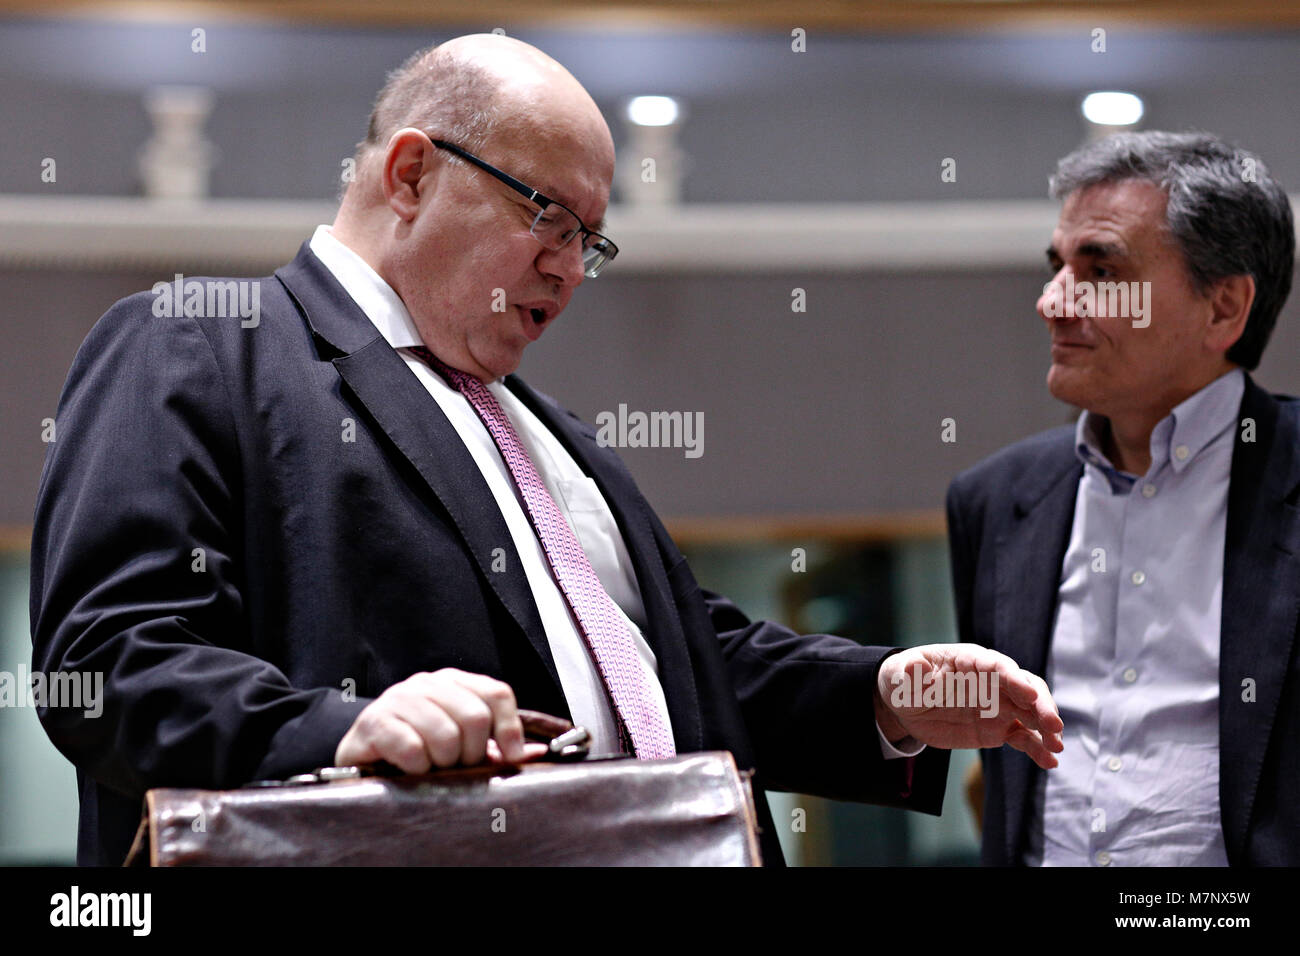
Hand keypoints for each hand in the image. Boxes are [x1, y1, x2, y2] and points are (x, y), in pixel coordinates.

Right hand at [335, 668, 548, 771]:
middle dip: (471, 753)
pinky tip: (409, 769)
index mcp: (453, 682)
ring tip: (431, 768)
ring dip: (442, 763)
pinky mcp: (375, 721)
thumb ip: (497, 746)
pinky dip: (417, 768)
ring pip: (445, 735)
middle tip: (456, 767)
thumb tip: (538, 752)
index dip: (510, 728)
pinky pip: (412, 749)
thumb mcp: (460, 744)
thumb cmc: (416, 748)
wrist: (362, 754)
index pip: (497, 694)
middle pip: (475, 717)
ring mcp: (399, 698)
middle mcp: (428, 683)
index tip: (511, 756)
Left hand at [874, 644, 1063, 769]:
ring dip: (1046, 728)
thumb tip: (915, 669)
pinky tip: (1049, 762)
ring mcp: (999, 705)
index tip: (1029, 694)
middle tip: (1053, 725)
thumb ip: (910, 673)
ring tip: (1056, 746)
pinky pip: (1023, 737)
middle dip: (1041, 704)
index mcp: (970, 661)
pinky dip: (1037, 748)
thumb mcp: (900, 676)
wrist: (906, 706)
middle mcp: (992, 681)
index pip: (997, 666)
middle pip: (1025, 687)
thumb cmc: (904, 681)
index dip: (1014, 679)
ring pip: (1031, 713)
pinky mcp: (999, 728)